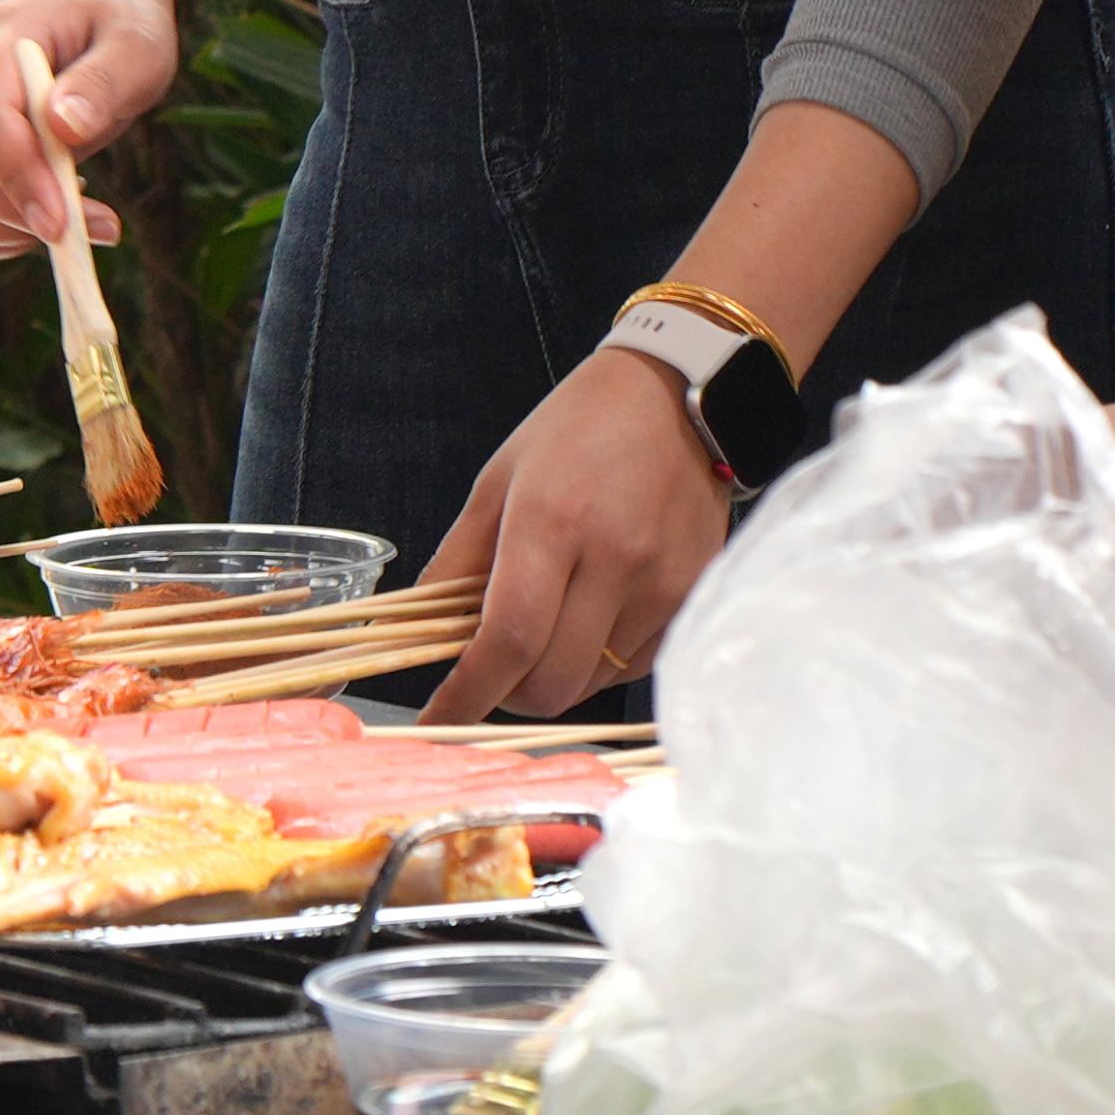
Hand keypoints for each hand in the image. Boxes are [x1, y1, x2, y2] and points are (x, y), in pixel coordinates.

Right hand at [0, 0, 176, 259]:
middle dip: (20, 213)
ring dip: (0, 229)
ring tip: (70, 223)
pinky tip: (38, 219)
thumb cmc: (119, 27)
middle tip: (93, 229)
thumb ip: (102, 82)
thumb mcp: (136, 45)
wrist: (92, 13)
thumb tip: (64, 127)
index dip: (15, 176)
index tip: (61, 224)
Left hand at [420, 347, 734, 728]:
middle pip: (551, 681)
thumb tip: (421, 631)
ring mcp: (662, 582)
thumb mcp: (498, 479)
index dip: (467, 694)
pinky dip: (599, 664)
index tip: (439, 718)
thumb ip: (457, 561)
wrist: (675, 396)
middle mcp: (613, 558)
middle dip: (508, 695)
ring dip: (554, 678)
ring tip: (545, 629)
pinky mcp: (693, 594)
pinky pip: (635, 666)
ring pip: (592, 682)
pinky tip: (590, 619)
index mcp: (550, 522)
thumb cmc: (576, 430)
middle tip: (490, 673)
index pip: (506, 640)